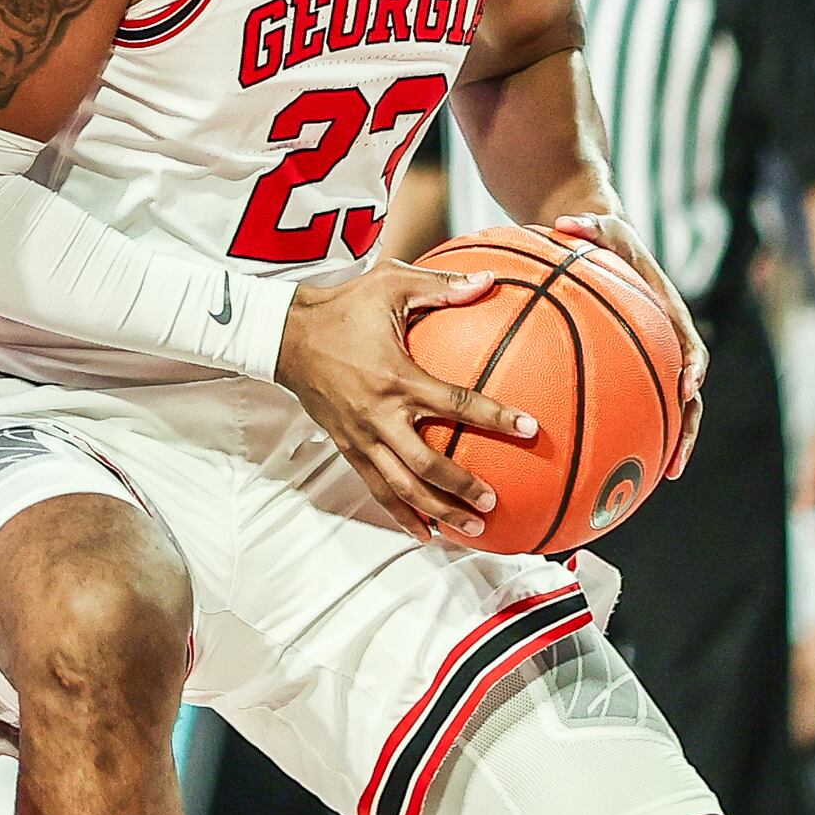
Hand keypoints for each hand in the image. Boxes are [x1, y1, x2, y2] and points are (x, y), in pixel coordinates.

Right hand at [278, 257, 535, 540]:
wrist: (286, 335)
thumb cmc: (342, 307)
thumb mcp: (391, 284)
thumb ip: (441, 285)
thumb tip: (489, 282)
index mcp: (397, 378)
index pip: (455, 403)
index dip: (494, 417)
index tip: (528, 428)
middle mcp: (380, 415)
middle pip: (425, 465)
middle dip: (462, 487)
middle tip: (494, 502)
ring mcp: (361, 436)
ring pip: (401, 486)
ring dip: (437, 510)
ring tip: (470, 529)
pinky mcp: (347, 446)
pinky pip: (375, 487)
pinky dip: (400, 514)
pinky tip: (424, 532)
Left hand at [551, 212, 705, 478]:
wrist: (598, 239)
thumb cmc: (600, 232)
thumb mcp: (598, 224)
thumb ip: (588, 225)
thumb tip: (566, 222)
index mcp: (667, 313)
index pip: (691, 345)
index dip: (693, 367)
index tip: (688, 388)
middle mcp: (666, 342)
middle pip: (688, 393)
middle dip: (687, 429)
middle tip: (675, 463)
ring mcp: (650, 357)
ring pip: (668, 408)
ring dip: (668, 442)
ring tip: (659, 477)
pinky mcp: (628, 366)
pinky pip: (634, 401)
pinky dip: (631, 429)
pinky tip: (607, 459)